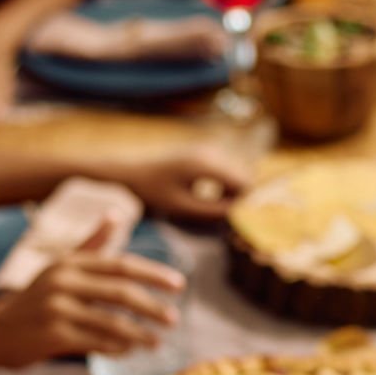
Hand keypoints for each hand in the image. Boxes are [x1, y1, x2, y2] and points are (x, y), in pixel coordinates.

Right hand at [0, 246, 185, 365]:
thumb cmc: (34, 300)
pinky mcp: (53, 336)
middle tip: (174, 319)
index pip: (121, 265)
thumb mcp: (59, 267)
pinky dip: (117, 348)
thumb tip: (116, 213)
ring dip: (140, 334)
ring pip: (112, 322)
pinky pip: (96, 343)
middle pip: (121, 292)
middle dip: (152, 306)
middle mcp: (63, 282)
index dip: (153, 274)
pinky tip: (130, 351)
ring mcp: (57, 309)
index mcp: (69, 262)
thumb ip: (90, 244)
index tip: (179, 284)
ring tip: (157, 342)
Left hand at [116, 145, 250, 221]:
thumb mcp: (183, 207)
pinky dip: (222, 187)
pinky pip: (223, 172)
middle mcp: (210, 153)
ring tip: (216, 213)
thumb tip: (240, 213)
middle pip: (241, 178)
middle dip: (238, 199)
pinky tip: (210, 201)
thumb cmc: (152, 191)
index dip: (245, 204)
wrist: (130, 172)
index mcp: (206, 164)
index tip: (237, 223)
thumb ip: (213, 211)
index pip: (243, 183)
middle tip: (227, 220)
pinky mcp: (202, 155)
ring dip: (230, 194)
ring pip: (233, 176)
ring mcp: (207, 151)